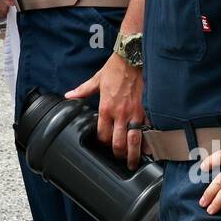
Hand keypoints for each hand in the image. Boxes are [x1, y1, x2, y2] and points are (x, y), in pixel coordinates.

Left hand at [66, 52, 145, 168]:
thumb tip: (69, 95)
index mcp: (106, 108)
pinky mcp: (147, 110)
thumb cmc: (115, 68)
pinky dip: (150, 141)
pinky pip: (149, 129)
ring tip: (134, 163)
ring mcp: (135, 113)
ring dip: (134, 154)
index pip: (103, 135)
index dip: (104, 144)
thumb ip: (83, 91)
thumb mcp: (97, 79)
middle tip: (121, 161)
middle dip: (119, 155)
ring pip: (135, 140)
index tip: (106, 147)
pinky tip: (151, 150)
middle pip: (119, 143)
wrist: (133, 57)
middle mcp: (120, 114)